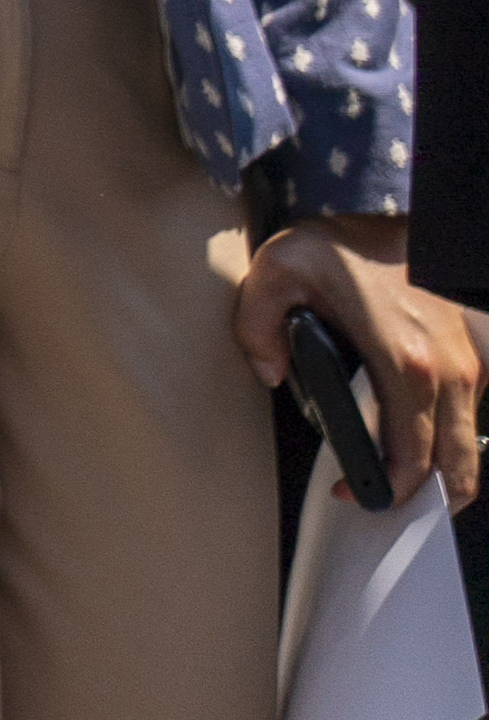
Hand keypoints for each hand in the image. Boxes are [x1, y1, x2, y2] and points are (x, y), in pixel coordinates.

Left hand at [244, 220, 487, 509]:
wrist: (392, 219)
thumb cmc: (339, 246)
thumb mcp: (277, 271)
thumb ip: (258, 325)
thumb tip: (268, 373)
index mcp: (405, 363)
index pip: (411, 458)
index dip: (384, 489)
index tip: (351, 494)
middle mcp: (449, 372)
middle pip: (457, 468)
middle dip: (423, 500)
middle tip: (381, 506)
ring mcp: (469, 365)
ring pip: (469, 446)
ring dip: (442, 474)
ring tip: (396, 483)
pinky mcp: (474, 357)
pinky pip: (471, 417)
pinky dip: (450, 441)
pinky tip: (415, 441)